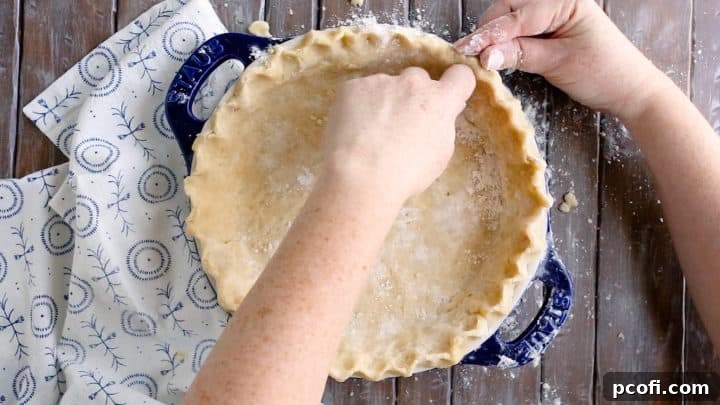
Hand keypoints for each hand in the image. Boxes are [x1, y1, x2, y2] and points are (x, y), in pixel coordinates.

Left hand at [323, 65, 474, 203]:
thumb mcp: (439, 153)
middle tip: (400, 121)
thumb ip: (443, 124)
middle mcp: (412, 83)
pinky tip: (354, 128)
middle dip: (413, 95)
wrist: (361, 177)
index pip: (461, 75)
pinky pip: (360, 91)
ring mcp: (381, 82)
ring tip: (371, 130)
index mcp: (439, 100)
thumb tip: (443, 110)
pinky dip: (359, 105)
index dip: (455, 84)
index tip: (446, 96)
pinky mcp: (353, 86)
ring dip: (384, 100)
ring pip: (386, 85)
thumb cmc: (406, 173)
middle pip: (418, 78)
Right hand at [454, 0, 666, 120]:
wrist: (629, 90)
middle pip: (508, 9)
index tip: (465, 50)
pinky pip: (519, 29)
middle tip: (474, 57)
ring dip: (496, 37)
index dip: (489, 34)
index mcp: (566, 0)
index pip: (517, 16)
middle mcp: (558, 0)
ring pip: (510, 18)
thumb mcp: (558, 64)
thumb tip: (485, 55)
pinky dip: (506, 42)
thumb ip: (520, 54)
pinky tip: (497, 55)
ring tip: (483, 58)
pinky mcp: (550, 28)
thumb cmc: (604, 74)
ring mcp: (553, 13)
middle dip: (490, 32)